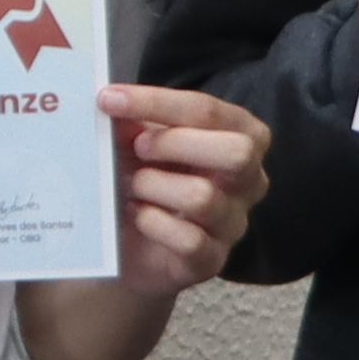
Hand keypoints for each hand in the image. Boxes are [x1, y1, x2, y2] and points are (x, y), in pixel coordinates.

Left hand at [103, 83, 273, 293]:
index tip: (109, 100)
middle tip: (137, 147)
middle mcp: (249, 180)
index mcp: (241, 137)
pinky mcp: (211, 260)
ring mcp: (233, 223)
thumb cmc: (147, 178)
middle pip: (237, 152)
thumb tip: (113, 101)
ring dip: (153, 185)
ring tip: (133, 186)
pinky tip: (136, 215)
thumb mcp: (140, 142)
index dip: (156, 102)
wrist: (133, 243)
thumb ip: (134, 121)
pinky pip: (189, 240)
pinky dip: (152, 222)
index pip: (209, 111)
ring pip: (203, 197)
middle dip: (175, 143)